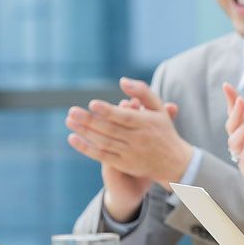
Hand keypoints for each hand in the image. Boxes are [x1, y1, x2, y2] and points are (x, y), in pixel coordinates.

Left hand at [66, 78, 192, 219]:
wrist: (174, 162)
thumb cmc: (163, 130)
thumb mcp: (159, 109)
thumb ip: (143, 93)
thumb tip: (122, 80)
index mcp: (147, 123)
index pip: (125, 117)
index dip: (109, 111)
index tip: (92, 104)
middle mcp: (139, 139)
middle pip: (110, 130)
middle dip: (90, 120)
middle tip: (72, 111)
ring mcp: (130, 153)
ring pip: (104, 142)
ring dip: (85, 132)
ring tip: (69, 121)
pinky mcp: (124, 164)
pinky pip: (102, 156)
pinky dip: (86, 148)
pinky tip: (73, 138)